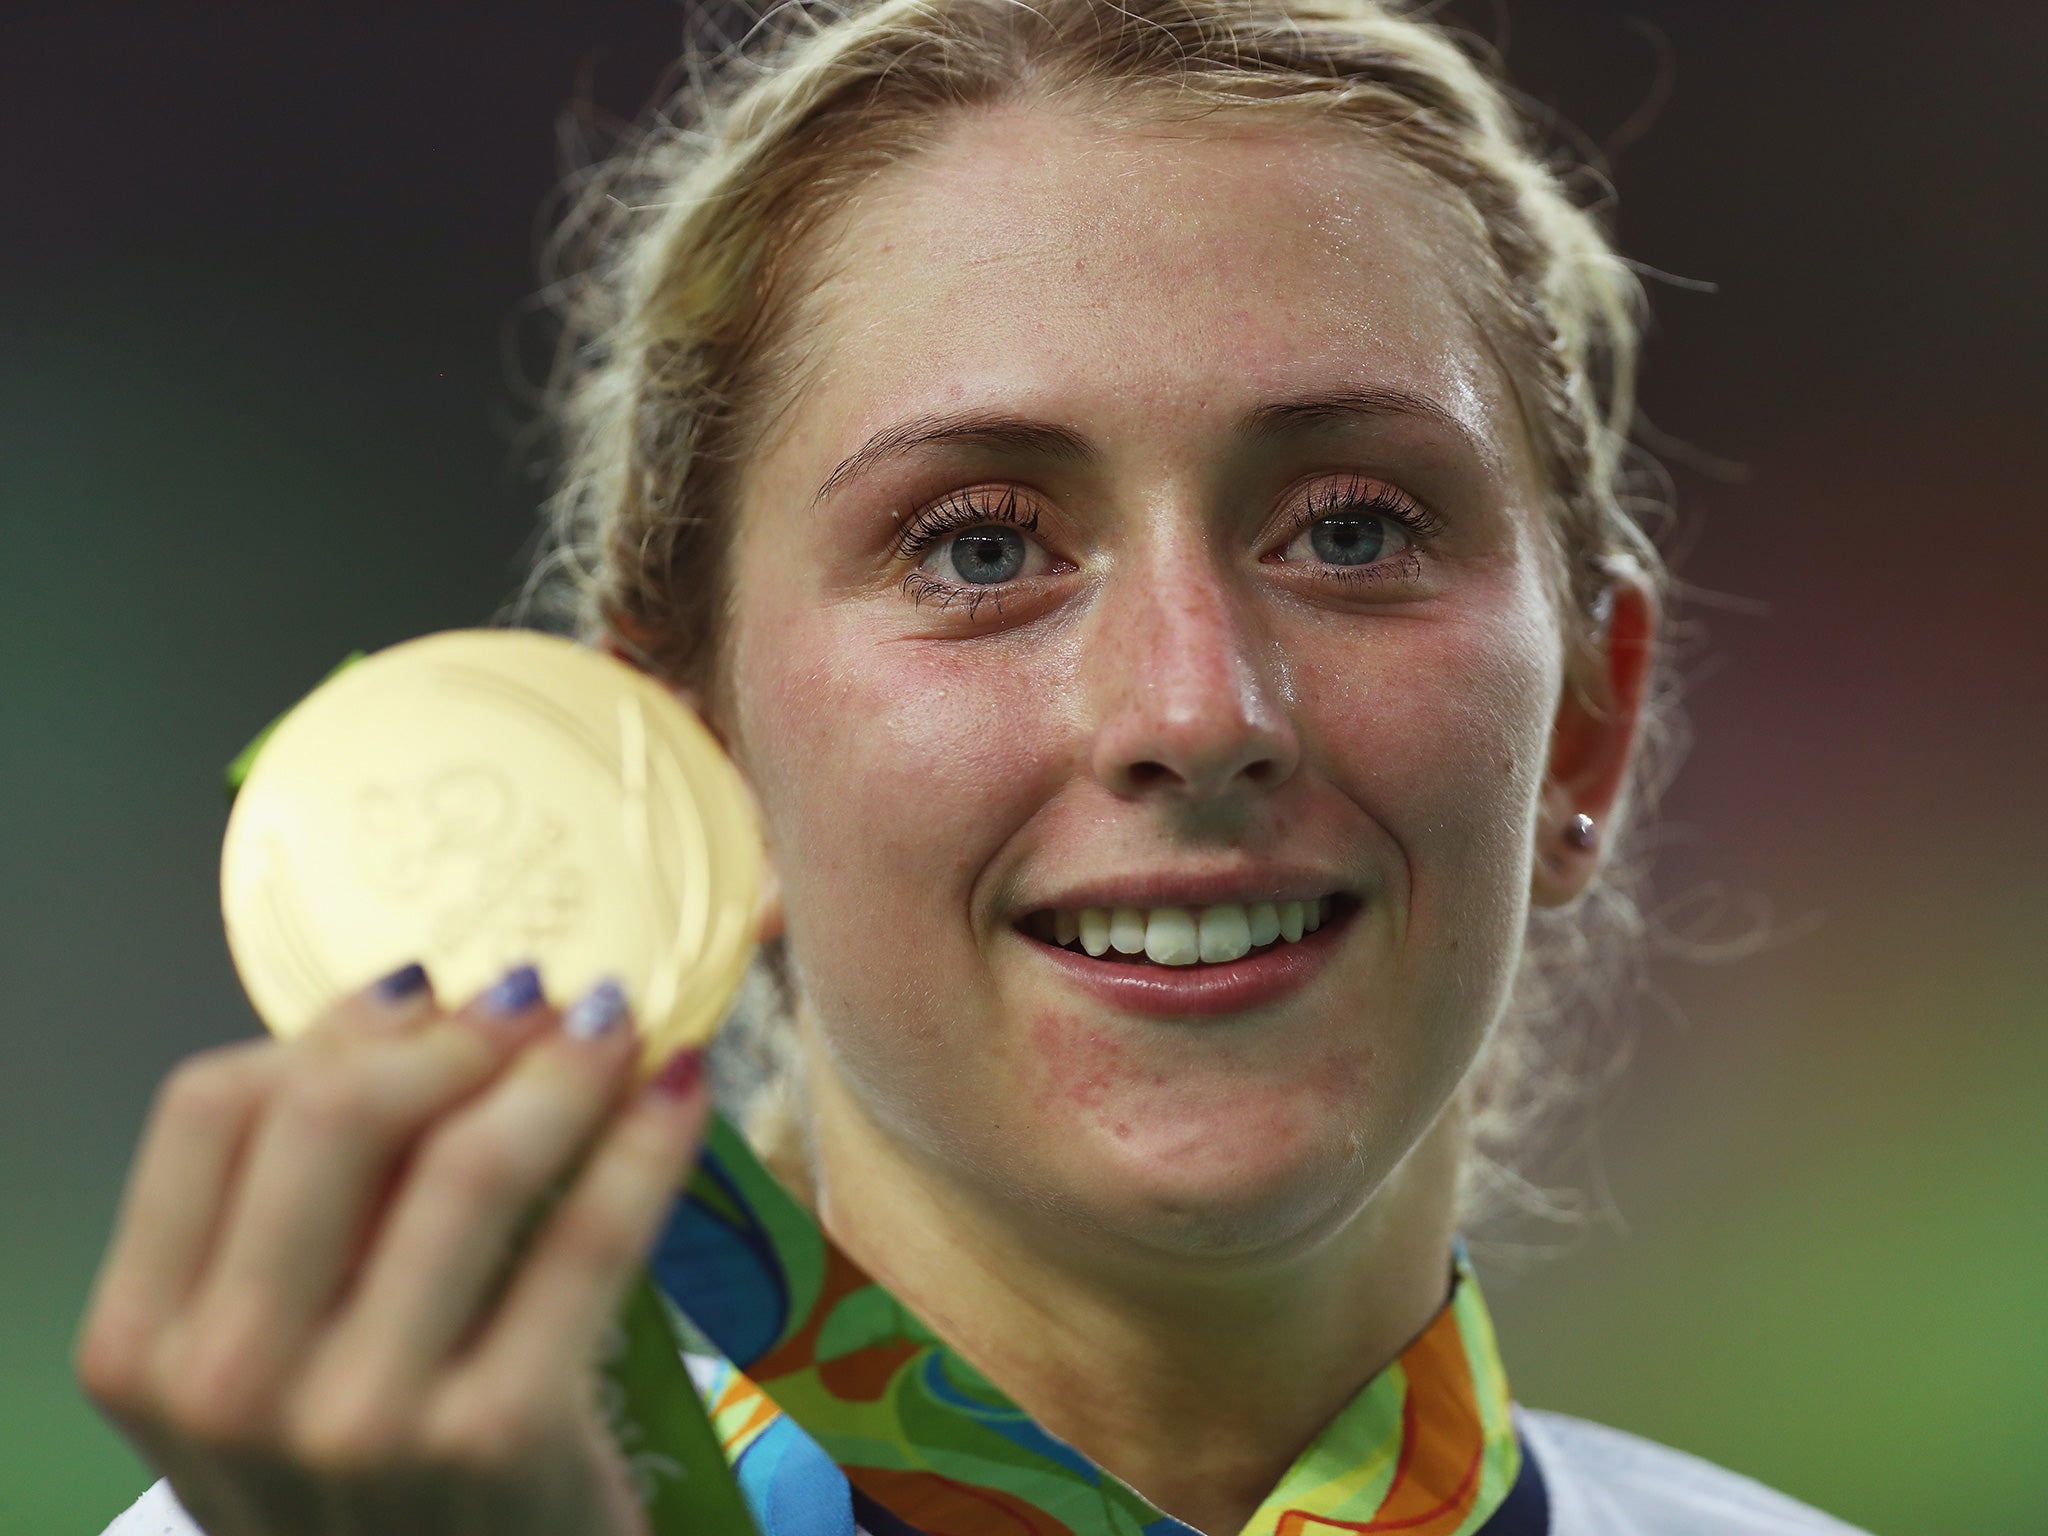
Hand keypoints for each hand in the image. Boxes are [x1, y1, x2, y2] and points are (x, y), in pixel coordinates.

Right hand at [75, 965, 710, 1535]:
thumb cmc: (367, 1476)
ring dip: (562, 1067)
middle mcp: (227, 1384)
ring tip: (615, 1026)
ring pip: (468, 1165)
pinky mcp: (500, 1438)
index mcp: (144, 1343)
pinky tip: (679, 1089)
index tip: (424, 992)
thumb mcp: (272, 1362)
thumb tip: (421, 1008)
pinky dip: (646, 1143)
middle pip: (335, 1116)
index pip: (210, 1110)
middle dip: (456, 1033)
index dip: (334, 1027)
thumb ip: (303, 1213)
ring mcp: (361, 1418)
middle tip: (538, 995)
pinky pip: (587, 1238)